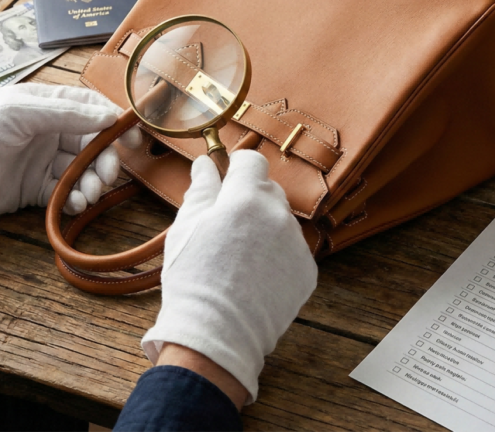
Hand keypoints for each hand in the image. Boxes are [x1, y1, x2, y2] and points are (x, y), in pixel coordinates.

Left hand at [0, 83, 138, 237]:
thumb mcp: (18, 112)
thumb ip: (65, 112)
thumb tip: (109, 116)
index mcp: (44, 105)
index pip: (90, 109)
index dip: (114, 123)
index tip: (133, 138)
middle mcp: (46, 131)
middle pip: (92, 143)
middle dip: (105, 159)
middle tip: (107, 175)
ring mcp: (40, 161)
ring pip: (82, 170)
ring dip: (93, 182)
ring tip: (88, 194)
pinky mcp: (33, 190)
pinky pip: (66, 192)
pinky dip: (76, 198)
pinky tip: (75, 204)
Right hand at [142, 150, 317, 404]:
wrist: (217, 333)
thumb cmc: (193, 279)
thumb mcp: (186, 228)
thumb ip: (201, 190)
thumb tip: (206, 164)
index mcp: (247, 198)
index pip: (252, 161)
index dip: (237, 168)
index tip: (227, 180)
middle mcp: (279, 215)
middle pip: (268, 189)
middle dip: (249, 199)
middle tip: (225, 226)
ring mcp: (297, 244)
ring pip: (281, 221)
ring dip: (264, 227)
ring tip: (238, 257)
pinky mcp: (307, 270)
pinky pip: (292, 250)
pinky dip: (277, 256)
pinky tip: (255, 275)